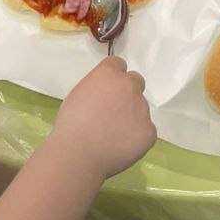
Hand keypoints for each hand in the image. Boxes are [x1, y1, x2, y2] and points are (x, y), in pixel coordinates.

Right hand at [52, 57, 155, 179]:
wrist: (77, 155)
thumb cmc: (70, 125)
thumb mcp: (79, 94)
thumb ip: (98, 87)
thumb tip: (106, 94)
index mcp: (109, 73)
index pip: (119, 65)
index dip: (113, 79)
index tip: (107, 91)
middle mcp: (129, 86)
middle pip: (136, 82)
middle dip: (128, 93)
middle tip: (115, 112)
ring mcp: (142, 108)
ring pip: (140, 108)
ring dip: (132, 116)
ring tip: (113, 136)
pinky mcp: (149, 130)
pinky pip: (146, 130)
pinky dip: (137, 137)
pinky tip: (121, 146)